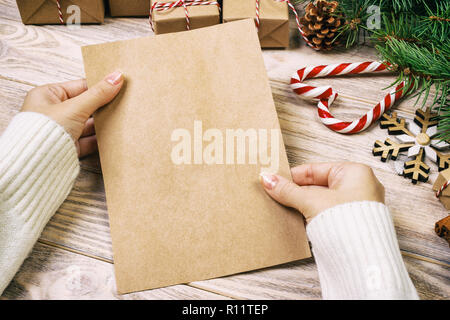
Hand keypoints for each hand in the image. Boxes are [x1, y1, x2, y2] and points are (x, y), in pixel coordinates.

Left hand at [21, 71, 123, 157]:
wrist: (36, 162)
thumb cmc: (44, 130)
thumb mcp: (75, 107)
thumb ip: (98, 94)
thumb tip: (117, 77)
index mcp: (47, 95)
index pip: (79, 86)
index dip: (98, 86)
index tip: (117, 85)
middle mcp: (53, 112)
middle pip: (85, 105)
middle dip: (103, 106)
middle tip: (122, 102)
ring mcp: (61, 131)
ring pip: (88, 124)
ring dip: (103, 123)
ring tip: (121, 119)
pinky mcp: (68, 147)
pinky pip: (88, 140)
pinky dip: (100, 139)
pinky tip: (113, 135)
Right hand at [260, 162, 384, 222]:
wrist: (362, 260)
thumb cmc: (349, 225)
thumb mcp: (311, 201)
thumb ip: (288, 191)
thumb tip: (269, 180)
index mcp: (355, 173)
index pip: (315, 169)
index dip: (292, 176)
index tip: (275, 180)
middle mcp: (359, 187)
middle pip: (317, 185)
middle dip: (295, 191)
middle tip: (275, 192)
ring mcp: (355, 207)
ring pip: (320, 200)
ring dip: (301, 204)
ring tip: (283, 205)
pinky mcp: (350, 223)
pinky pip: (325, 213)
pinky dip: (310, 214)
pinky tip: (295, 217)